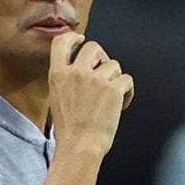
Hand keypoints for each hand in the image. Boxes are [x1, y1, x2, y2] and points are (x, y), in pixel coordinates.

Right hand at [48, 32, 133, 155]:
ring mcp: (96, 79)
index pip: (62, 42)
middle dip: (102, 57)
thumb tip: (81, 69)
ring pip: (114, 65)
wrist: (79, 146)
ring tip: (112, 96)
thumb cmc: (68, 129)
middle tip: (103, 71)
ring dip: (115, 78)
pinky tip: (121, 104)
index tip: (80, 40)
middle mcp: (76, 72)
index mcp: (58, 74)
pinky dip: (127, 91)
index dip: (74, 38)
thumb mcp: (56, 97)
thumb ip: (66, 79)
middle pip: (93, 47)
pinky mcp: (114, 89)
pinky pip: (127, 79)